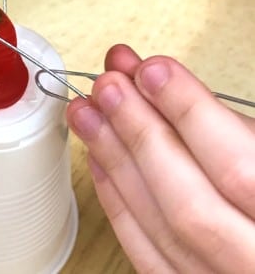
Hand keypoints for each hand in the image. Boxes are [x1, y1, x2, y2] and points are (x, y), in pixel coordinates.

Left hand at [67, 44, 254, 272]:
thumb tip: (155, 79)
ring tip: (87, 113)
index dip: (189, 113)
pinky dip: (118, 202)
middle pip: (188, 204)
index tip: (152, 71)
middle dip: (139, 133)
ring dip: (115, 160)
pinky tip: (98, 158)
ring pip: (161, 230)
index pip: (239, 169)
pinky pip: (147, 255)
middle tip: (107, 86)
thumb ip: (226, 126)